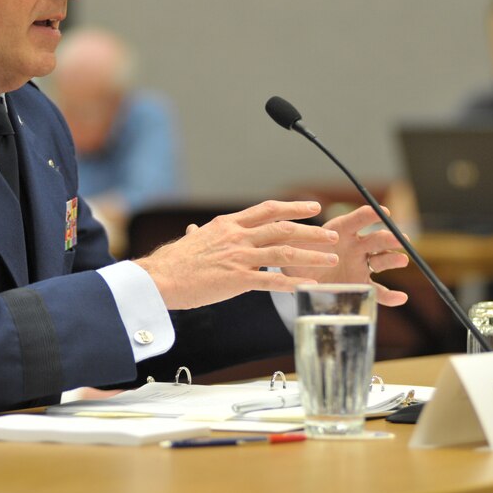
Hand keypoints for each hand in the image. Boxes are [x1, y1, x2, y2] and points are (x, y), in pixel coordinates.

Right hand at [135, 201, 339, 309]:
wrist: (160, 277)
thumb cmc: (172, 261)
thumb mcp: (191, 240)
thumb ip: (199, 234)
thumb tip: (195, 230)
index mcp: (229, 224)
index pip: (268, 210)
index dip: (293, 208)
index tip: (313, 207)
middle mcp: (238, 236)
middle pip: (283, 229)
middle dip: (311, 231)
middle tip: (332, 234)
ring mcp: (239, 257)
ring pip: (283, 253)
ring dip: (311, 256)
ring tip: (330, 259)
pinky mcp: (237, 279)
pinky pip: (271, 281)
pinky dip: (292, 283)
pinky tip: (309, 285)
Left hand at [280, 205, 408, 306]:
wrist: (299, 277)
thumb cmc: (296, 256)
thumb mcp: (291, 246)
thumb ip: (290, 241)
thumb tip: (281, 231)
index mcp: (339, 231)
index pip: (357, 220)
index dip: (370, 215)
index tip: (383, 212)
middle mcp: (355, 246)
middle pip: (375, 239)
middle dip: (388, 237)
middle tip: (399, 238)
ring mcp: (361, 265)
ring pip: (381, 261)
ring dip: (393, 259)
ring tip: (401, 261)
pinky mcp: (361, 284)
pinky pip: (378, 291)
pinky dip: (390, 295)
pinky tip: (400, 297)